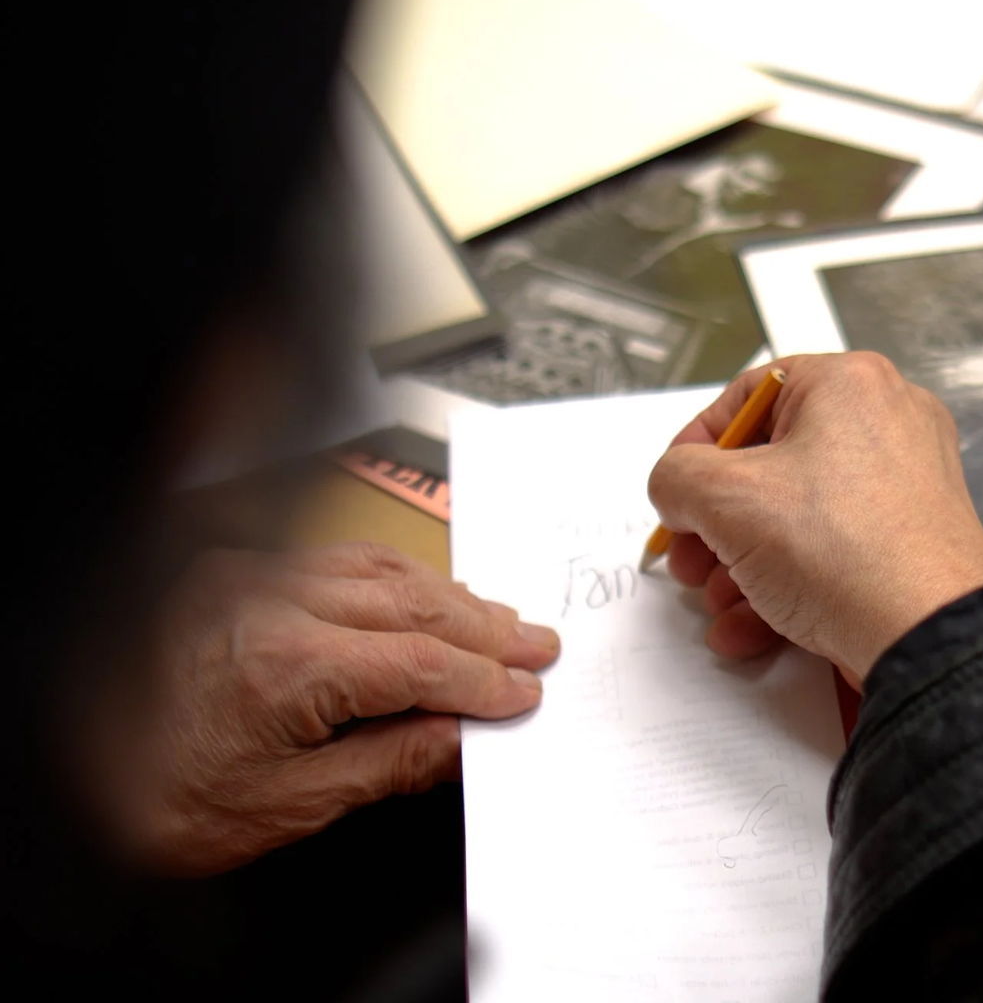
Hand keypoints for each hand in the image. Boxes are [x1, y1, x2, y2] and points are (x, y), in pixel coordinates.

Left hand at [91, 543, 558, 875]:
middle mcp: (265, 604)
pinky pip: (334, 559)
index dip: (481, 679)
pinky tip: (422, 590)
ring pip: (377, 569)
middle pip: (408, 602)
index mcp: (282, 666)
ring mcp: (246, 580)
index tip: (520, 694)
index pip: (417, 661)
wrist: (68, 783)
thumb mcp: (288, 805)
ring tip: (496, 620)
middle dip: (481, 628)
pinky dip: (391, 575)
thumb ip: (388, 762)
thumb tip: (463, 738)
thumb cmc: (154, 798)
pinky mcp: (229, 574)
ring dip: (446, 594)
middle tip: (533, 647)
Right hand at [648, 353, 982, 686]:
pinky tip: (752, 626)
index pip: (749, 395)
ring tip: (721, 600)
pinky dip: (788, 584)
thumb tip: (677, 486)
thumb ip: (677, 477)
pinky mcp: (915, 538)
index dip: (698, 445)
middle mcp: (889, 422)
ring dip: (744, 563)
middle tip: (692, 555)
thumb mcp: (725, 499)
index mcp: (850, 384)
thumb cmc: (849, 554)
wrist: (925, 636)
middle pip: (772, 462)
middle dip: (717, 521)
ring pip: (799, 515)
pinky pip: (835, 549)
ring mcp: (909, 482)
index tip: (676, 487)